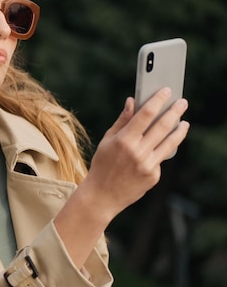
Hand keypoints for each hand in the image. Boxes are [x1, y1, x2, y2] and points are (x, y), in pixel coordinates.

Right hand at [84, 87, 189, 219]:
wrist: (102, 195)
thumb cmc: (102, 165)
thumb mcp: (107, 141)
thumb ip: (122, 121)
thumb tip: (132, 101)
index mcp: (123, 140)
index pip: (145, 115)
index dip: (157, 101)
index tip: (166, 91)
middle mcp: (137, 152)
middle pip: (162, 127)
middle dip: (174, 112)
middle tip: (182, 102)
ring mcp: (147, 165)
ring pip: (169, 143)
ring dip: (179, 131)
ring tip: (184, 122)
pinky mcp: (154, 176)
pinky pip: (160, 159)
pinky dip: (161, 151)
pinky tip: (161, 147)